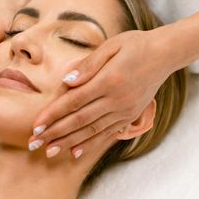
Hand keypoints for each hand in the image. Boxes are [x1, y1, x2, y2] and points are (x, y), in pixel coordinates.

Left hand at [28, 29, 173, 158]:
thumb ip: (88, 64)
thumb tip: (66, 81)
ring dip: (68, 142)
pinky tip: (74, 152)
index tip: (35, 125)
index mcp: (109, 80)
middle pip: (79, 120)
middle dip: (54, 133)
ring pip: (91, 130)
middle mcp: (117, 100)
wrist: (165, 55)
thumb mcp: (111, 46)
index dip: (52, 115)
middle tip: (34, 143)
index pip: (74, 101)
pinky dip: (90, 144)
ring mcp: (124, 111)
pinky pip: (106, 134)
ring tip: (49, 151)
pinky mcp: (130, 117)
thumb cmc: (134, 45)